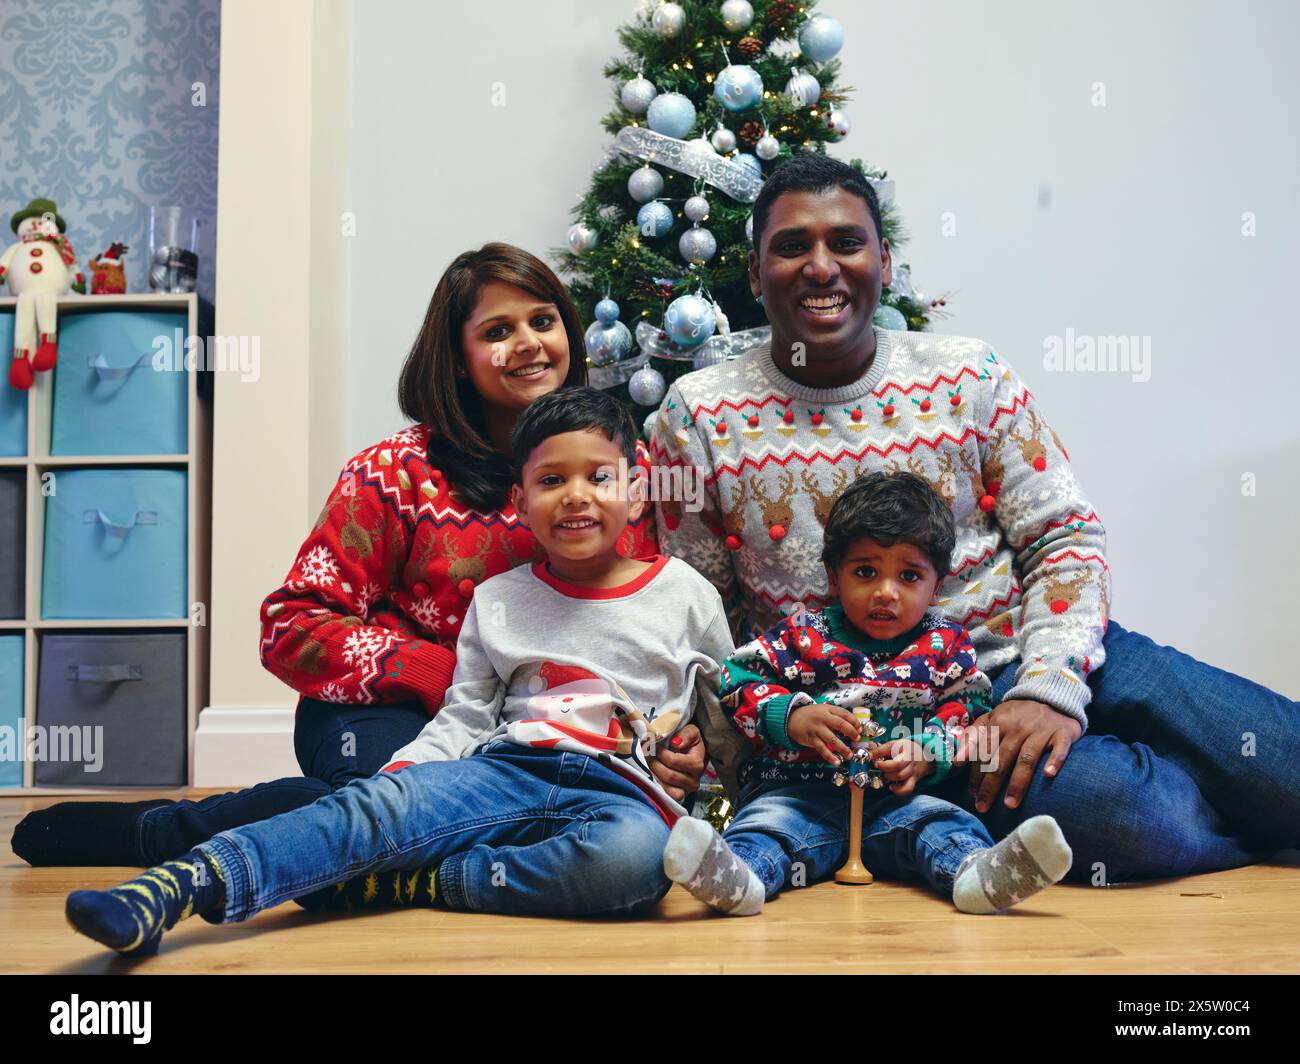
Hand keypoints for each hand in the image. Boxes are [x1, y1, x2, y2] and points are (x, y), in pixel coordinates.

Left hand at [649, 723, 705, 800]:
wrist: (692, 753)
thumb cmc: (690, 741)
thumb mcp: (692, 732)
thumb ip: (686, 734)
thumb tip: (675, 742)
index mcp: (697, 764)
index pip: (674, 761)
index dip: (661, 753)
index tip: (652, 744)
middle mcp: (693, 781)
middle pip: (668, 775)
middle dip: (654, 762)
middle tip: (647, 752)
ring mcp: (685, 791)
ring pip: (665, 786)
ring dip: (653, 773)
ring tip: (648, 761)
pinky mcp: (677, 796)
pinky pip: (665, 795)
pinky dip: (656, 784)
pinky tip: (651, 773)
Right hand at [787, 702, 860, 764]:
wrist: (790, 718)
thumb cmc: (810, 715)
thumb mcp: (823, 710)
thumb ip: (835, 716)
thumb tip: (853, 727)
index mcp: (828, 709)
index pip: (844, 714)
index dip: (854, 721)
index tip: (860, 729)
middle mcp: (822, 718)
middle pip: (840, 724)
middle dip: (851, 732)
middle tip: (857, 739)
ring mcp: (816, 729)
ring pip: (832, 739)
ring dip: (843, 748)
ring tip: (849, 755)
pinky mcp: (811, 739)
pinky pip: (822, 749)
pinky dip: (830, 756)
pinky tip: (836, 762)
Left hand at [869, 738, 931, 794]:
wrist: (921, 754)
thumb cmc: (903, 749)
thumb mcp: (893, 745)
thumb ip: (880, 750)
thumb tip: (867, 755)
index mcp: (905, 746)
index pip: (893, 752)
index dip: (882, 759)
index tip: (874, 761)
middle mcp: (911, 758)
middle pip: (897, 765)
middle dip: (884, 768)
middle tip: (878, 766)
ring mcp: (913, 769)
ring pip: (900, 776)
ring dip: (889, 776)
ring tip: (885, 773)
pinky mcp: (914, 779)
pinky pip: (908, 788)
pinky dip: (898, 790)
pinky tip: (891, 787)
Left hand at [965, 699, 1080, 812]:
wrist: (1051, 697)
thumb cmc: (1016, 714)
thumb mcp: (992, 718)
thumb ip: (973, 737)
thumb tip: (957, 762)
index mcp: (998, 723)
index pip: (983, 753)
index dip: (976, 774)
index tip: (971, 794)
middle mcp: (1018, 727)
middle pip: (1001, 760)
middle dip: (990, 785)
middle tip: (984, 807)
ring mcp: (1041, 730)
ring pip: (1026, 759)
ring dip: (1017, 782)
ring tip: (1010, 804)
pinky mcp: (1062, 734)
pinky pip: (1059, 748)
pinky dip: (1054, 761)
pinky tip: (1049, 775)